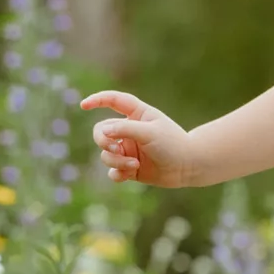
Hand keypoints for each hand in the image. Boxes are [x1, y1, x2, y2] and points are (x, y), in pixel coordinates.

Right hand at [80, 90, 194, 187]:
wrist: (189, 167)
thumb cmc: (173, 144)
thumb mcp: (149, 132)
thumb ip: (125, 129)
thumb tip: (102, 132)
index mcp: (137, 114)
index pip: (113, 101)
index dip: (97, 100)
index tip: (84, 105)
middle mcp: (130, 131)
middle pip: (101, 132)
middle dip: (103, 141)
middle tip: (115, 148)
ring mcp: (129, 150)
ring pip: (106, 154)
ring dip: (116, 160)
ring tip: (133, 164)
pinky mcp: (130, 168)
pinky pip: (113, 171)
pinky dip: (117, 173)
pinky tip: (128, 173)